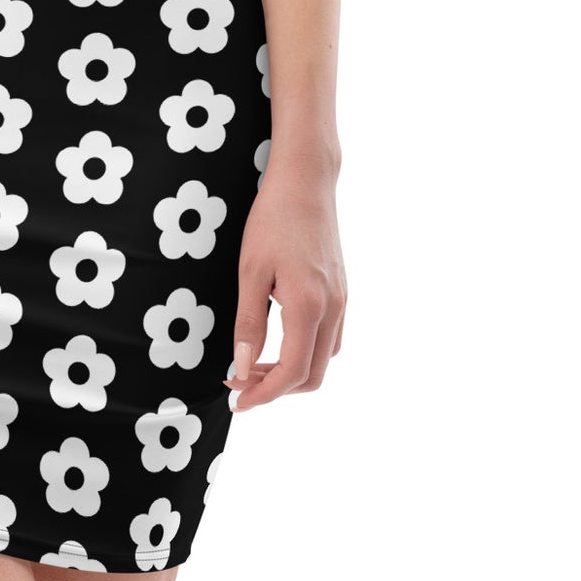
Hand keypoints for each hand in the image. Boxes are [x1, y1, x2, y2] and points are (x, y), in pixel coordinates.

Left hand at [225, 159, 345, 410]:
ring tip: (255, 363)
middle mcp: (333, 309)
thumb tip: (242, 367)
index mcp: (309, 306)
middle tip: (240, 381)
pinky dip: (306, 351)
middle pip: (313, 375)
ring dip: (292, 371)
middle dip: (277, 388)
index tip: (238, 399)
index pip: (293, 372)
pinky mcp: (341, 291)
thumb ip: (248, 323)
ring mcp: (342, 300)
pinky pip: (330, 337)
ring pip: (324, 358)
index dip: (264, 393)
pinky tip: (278, 339)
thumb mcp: (250, 271)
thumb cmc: (273, 219)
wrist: (306, 181)